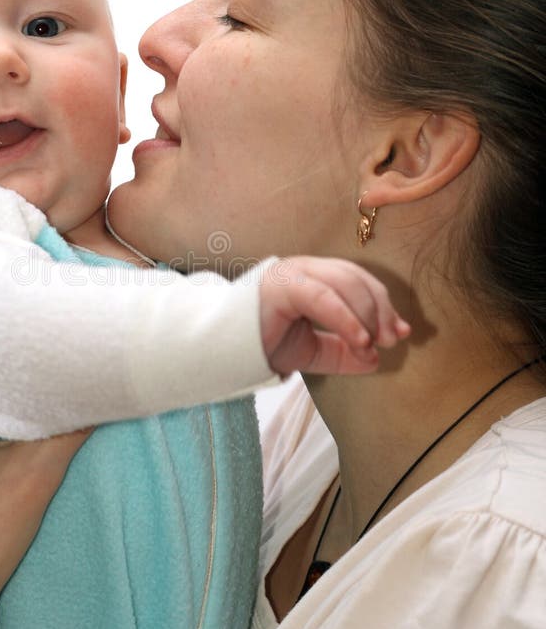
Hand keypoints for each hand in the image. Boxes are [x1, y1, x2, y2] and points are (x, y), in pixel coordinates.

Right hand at [259, 257, 410, 375]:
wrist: (226, 350)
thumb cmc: (265, 343)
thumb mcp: (313, 350)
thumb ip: (343, 352)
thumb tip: (376, 361)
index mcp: (315, 277)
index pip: (360, 282)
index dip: (385, 305)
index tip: (402, 333)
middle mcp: (306, 268)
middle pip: (357, 279)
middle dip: (380, 310)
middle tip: (391, 340)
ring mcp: (293, 272)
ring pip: (344, 283)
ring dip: (366, 315)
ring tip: (372, 345)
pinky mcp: (281, 284)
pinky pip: (322, 297)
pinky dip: (346, 318)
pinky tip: (360, 340)